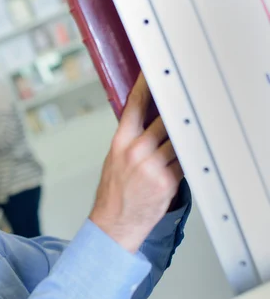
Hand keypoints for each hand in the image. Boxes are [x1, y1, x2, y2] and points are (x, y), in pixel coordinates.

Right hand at [89, 73, 183, 252]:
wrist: (114, 223)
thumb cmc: (113, 194)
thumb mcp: (114, 161)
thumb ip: (130, 141)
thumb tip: (146, 123)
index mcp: (120, 144)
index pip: (134, 107)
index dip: (145, 88)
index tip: (152, 75)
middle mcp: (135, 152)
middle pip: (163, 120)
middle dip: (173, 113)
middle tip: (181, 102)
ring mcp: (152, 166)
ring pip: (176, 141)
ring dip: (181, 138)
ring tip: (182, 135)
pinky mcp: (167, 180)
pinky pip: (184, 162)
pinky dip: (186, 159)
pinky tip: (184, 159)